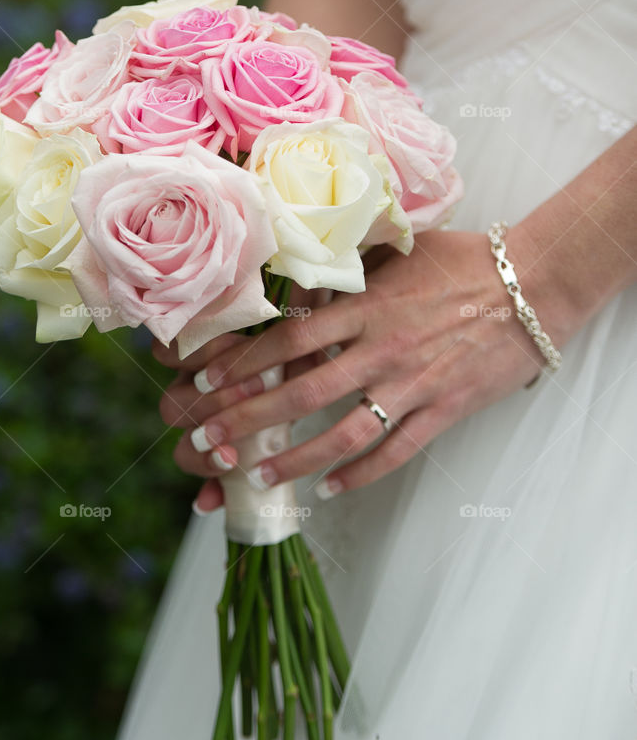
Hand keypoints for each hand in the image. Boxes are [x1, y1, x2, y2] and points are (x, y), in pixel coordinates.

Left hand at [154, 227, 557, 512]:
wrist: (534, 284)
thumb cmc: (464, 260)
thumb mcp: (397, 249)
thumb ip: (350, 269)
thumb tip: (301, 277)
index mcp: (366, 306)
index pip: (291, 338)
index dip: (244, 364)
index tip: (206, 383)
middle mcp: (382, 348)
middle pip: (302, 391)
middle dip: (247, 421)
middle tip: (207, 442)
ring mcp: (413, 384)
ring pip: (343, 433)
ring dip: (295, 460)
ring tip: (258, 477)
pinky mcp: (444, 409)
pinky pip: (396, 451)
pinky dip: (360, 475)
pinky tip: (330, 490)